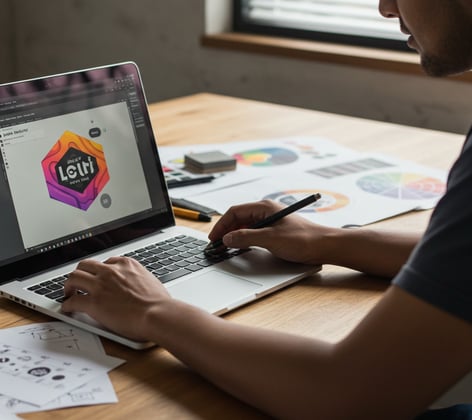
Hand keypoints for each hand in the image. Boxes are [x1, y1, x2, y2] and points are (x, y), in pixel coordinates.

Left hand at [62, 256, 169, 340]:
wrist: (157, 314)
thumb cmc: (159, 303)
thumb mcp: (150, 280)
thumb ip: (138, 279)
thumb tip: (138, 285)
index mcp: (126, 264)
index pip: (106, 262)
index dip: (100, 271)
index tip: (98, 277)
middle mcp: (111, 271)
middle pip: (85, 265)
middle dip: (80, 273)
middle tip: (78, 282)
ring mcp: (100, 286)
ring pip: (74, 278)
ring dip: (69, 285)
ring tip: (68, 293)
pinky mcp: (93, 303)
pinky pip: (72, 301)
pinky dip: (67, 305)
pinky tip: (67, 309)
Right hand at [208, 199, 333, 264]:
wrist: (324, 246)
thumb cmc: (303, 239)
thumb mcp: (271, 239)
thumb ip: (247, 237)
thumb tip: (228, 238)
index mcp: (265, 207)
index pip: (235, 212)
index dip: (222, 225)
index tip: (214, 237)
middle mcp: (266, 212)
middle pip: (239, 219)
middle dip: (226, 230)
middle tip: (216, 244)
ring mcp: (270, 222)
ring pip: (245, 226)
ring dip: (234, 236)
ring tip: (225, 247)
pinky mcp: (274, 232)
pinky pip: (253, 233)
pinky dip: (244, 240)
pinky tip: (240, 248)